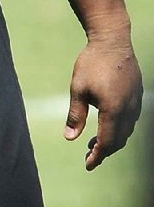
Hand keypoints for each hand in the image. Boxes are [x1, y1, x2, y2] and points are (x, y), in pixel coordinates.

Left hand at [63, 32, 142, 169]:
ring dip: (113, 140)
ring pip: (126, 131)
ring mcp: (136, 103)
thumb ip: (75, 115)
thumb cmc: (92, 63)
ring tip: (95, 142)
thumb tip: (69, 138)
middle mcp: (129, 110)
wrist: (112, 41)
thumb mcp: (78, 88)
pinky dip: (120, 129)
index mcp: (114, 111)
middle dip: (105, 151)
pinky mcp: (137, 96)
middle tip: (89, 155)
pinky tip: (108, 125)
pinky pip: (131, 120)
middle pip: (119, 140)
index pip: (107, 142)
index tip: (88, 165)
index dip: (97, 156)